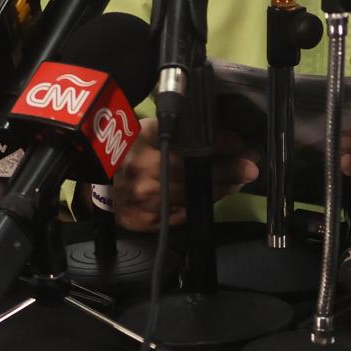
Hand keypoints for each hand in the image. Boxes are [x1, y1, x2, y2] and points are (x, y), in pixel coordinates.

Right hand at [110, 117, 258, 232]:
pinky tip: (215, 194)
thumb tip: (225, 134)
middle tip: (251, 167)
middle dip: (229, 170)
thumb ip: (183, 129)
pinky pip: (183, 214)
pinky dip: (202, 203)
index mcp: (143, 141)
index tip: (243, 145)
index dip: (221, 143)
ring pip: (193, 195)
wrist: (99, 183)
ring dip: (221, 188)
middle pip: (195, 172)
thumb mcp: (150, 128)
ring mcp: (145, 200)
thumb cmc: (128, 149)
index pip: (190, 142)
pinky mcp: (147, 222)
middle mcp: (143, 171)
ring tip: (238, 180)